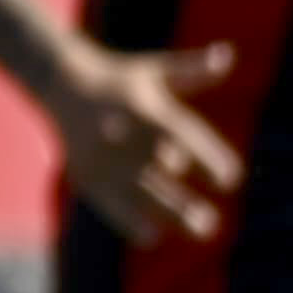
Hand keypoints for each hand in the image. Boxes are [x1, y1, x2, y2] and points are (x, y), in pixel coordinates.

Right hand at [50, 40, 245, 247]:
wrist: (62, 83)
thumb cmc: (122, 79)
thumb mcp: (156, 71)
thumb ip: (192, 70)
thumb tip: (227, 56)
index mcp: (146, 109)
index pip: (185, 138)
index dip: (209, 160)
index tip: (230, 179)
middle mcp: (124, 136)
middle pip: (161, 174)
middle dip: (185, 201)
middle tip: (211, 222)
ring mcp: (103, 158)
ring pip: (139, 193)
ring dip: (168, 214)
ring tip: (199, 230)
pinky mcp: (85, 172)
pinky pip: (108, 202)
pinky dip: (127, 220)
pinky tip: (151, 236)